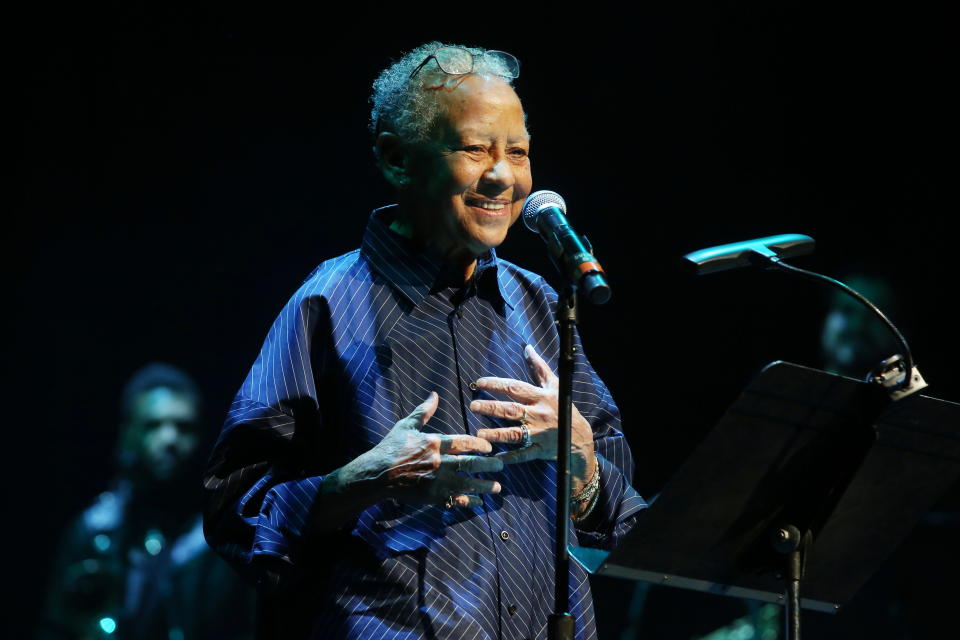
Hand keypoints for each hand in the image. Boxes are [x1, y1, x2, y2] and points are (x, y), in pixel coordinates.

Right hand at [342, 392, 502, 507]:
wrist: (376, 475)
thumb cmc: (390, 448)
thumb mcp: (406, 426)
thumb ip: (424, 412)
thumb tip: (435, 394)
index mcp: (433, 443)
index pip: (464, 442)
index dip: (480, 444)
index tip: (489, 446)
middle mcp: (438, 462)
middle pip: (470, 463)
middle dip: (489, 465)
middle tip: (501, 465)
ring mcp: (436, 481)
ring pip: (467, 484)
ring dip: (484, 486)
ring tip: (497, 487)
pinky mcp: (431, 497)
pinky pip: (454, 500)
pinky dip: (468, 502)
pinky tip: (478, 503)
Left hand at [470, 345, 596, 485]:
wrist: (580, 438)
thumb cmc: (564, 409)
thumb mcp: (555, 386)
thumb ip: (539, 368)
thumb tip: (527, 348)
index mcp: (542, 397)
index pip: (515, 388)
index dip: (497, 384)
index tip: (479, 383)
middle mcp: (539, 414)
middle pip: (512, 410)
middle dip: (492, 408)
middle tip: (473, 406)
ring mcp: (539, 434)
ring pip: (515, 434)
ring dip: (496, 434)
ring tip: (479, 433)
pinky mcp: (540, 450)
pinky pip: (522, 455)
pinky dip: (509, 457)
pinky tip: (494, 458)